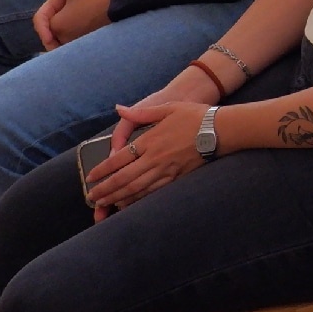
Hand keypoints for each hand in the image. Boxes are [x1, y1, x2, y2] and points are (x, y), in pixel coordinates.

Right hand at [32, 0, 112, 48]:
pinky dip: (76, 44)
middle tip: (60, 54)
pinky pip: (75, 37)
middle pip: (49, 31)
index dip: (43, 30)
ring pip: (61, 36)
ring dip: (64, 47)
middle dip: (52, 43)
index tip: (49, 40)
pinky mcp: (82, 22)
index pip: (41, 18)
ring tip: (72, 56)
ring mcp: (71, 16)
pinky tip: (84, 51)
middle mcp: (60, 10)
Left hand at [87, 98, 209, 217]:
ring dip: (119, 197)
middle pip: (124, 178)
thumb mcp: (167, 108)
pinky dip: (139, 199)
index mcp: (150, 140)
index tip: (91, 177)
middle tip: (92, 198)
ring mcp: (166, 170)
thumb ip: (141, 112)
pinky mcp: (177, 177)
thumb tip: (119, 109)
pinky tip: (130, 204)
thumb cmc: (195, 116)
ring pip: (137, 189)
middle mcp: (155, 158)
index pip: (120, 158)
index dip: (103, 170)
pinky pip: (153, 192)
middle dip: (106, 190)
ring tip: (105, 204)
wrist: (221, 130)